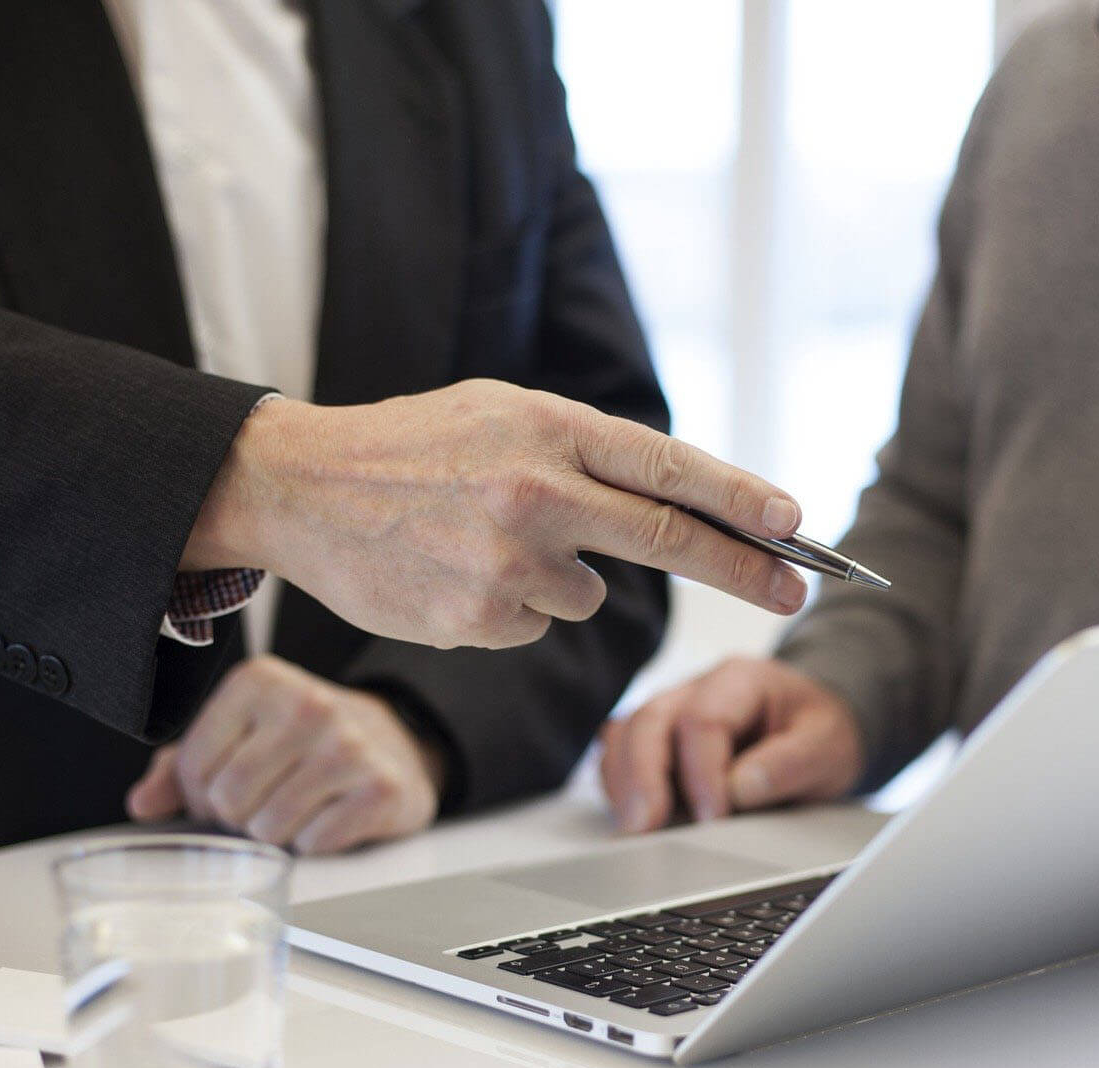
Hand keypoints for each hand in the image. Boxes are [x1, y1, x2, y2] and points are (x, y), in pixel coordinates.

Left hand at [125, 656, 444, 854]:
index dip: (200, 794)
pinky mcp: (382, 787)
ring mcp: (349, 746)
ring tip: (297, 806)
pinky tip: (330, 814)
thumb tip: (142, 805)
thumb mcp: (240, 736)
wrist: (394, 743)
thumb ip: (181, 767)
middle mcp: (307, 704)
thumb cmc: (301, 742)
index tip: (227, 786)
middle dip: (238, 816)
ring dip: (275, 833)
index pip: (193, 766)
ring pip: (268, 828)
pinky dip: (315, 842)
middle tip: (263, 802)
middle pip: (229, 800)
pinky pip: (315, 843)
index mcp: (259, 681)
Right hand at [183, 383, 808, 649]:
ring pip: (588, 593)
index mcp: (547, 427)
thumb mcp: (501, 413)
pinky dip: (512, 607)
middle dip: (745, 569)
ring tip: (484, 539)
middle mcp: (536, 492)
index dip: (743, 500)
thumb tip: (677, 501)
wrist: (300, 487)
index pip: (669, 468)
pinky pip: (535, 623)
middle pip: (670, 540)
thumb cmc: (412, 446)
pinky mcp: (478, 618)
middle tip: (797, 588)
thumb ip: (584, 452)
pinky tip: (457, 571)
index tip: (796, 524)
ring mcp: (507, 561)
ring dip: (562, 577)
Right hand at [599, 657, 862, 832]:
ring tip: (633, 830)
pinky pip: (620, 756)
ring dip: (624, 784)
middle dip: (642, 777)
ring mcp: (670, 713)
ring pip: (624, 736)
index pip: (703, 719)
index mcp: (740, 679)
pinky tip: (633, 819)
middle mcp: (695, 689)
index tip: (713, 818)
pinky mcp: (657, 742)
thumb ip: (790, 763)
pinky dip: (620, 787)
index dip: (702, 772)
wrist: (815, 729)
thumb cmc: (818, 733)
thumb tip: (740, 789)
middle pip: (649, 721)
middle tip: (644, 828)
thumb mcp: (828, 745)